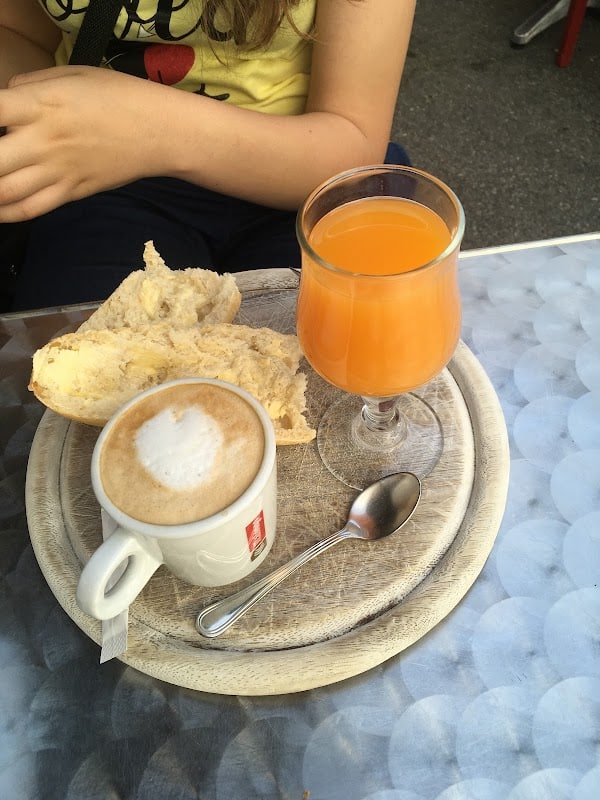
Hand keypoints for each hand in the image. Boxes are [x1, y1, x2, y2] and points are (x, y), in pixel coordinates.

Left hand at [0, 66, 170, 221]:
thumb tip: (4, 98)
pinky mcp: (72, 191)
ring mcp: (57, 171)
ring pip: (5, 192)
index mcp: (39, 104)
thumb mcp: (70, 74)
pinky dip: (6, 213)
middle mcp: (43, 141)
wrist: (158, 132)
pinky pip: (32, 209)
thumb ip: (29, 85)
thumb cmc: (117, 96)